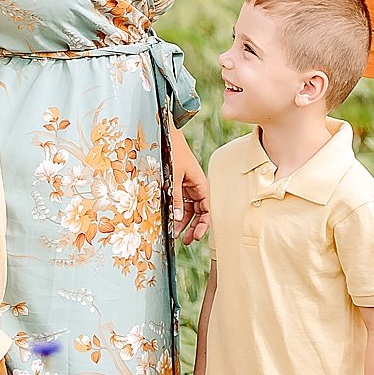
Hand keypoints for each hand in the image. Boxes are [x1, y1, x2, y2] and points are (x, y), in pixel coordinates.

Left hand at [170, 125, 210, 242]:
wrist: (166, 134)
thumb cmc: (174, 152)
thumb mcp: (174, 177)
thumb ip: (175, 197)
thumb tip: (177, 218)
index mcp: (201, 185)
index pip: (206, 209)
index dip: (204, 224)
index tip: (197, 236)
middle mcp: (196, 187)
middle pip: (198, 212)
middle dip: (193, 227)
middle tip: (186, 240)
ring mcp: (187, 186)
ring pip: (188, 209)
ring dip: (183, 221)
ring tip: (176, 234)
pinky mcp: (178, 184)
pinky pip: (179, 201)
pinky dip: (176, 211)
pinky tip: (170, 219)